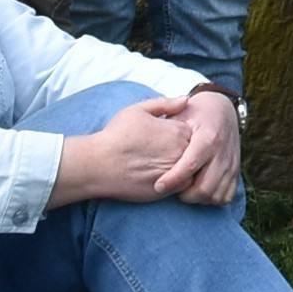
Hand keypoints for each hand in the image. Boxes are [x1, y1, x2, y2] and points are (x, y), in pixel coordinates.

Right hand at [50, 96, 197, 205]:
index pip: (193, 132)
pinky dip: (173, 182)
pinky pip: (178, 187)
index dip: (179, 133)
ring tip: (157, 163)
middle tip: (160, 151)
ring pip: (189, 171)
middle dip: (183, 151)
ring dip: (181, 168)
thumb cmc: (117, 135)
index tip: (165, 135)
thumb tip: (186, 100)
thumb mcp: (139, 109)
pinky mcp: (165, 191)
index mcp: (178, 132)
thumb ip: (166, 103)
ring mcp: (175, 174)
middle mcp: (181, 153)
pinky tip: (155, 175)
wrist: (98, 164)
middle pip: (194, 152)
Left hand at [145, 90, 243, 203]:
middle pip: (204, 187)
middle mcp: (222, 153)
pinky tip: (198, 192)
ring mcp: (231, 163)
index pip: (190, 165)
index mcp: (208, 137)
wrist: (223, 109)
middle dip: (185, 195)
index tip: (158, 186)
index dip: (173, 180)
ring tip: (183, 192)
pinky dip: (212, 199)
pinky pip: (227, 195)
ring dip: (198, 199)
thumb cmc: (196, 112)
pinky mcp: (236, 171)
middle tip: (170, 191)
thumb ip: (166, 130)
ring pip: (215, 195)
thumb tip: (149, 148)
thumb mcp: (181, 112)